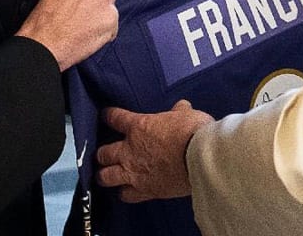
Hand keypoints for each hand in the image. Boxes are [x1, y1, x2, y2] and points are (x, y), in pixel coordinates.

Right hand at [16, 0, 116, 70]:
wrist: (43, 44)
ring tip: (81, 27)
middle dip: (101, 1)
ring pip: (111, 7)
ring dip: (102, 17)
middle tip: (84, 15)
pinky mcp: (111, 16)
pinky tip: (87, 36)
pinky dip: (104, 32)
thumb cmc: (43, 21)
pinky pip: (113, 25)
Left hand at [96, 102, 215, 201]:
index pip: (115, 118)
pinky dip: (125, 193)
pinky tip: (126, 192)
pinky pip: (127, 195)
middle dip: (102, 154)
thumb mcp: (187, 115)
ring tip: (105, 176)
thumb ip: (179, 112)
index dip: (109, 116)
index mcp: (139, 127)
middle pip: (103, 153)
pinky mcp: (145, 191)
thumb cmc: (193, 132)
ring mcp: (135, 173)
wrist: (200, 159)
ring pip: (106, 177)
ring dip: (105, 176)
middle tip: (104, 154)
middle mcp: (130, 151)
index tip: (106, 115)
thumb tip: (181, 107)